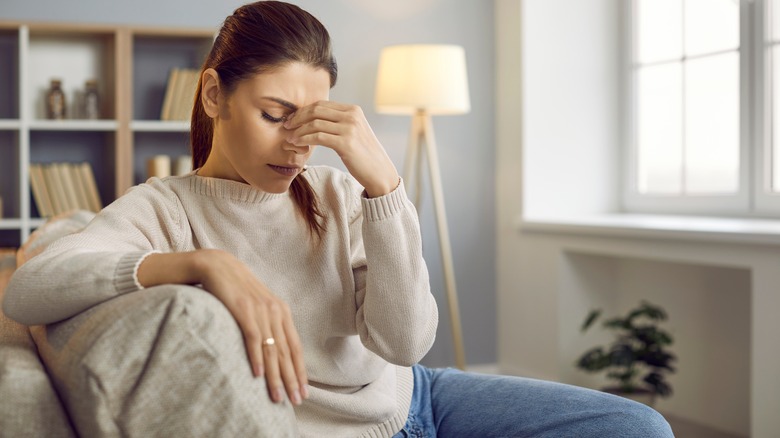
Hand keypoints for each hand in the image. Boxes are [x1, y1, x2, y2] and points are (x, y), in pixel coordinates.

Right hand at [195, 249, 307, 405]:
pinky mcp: (243, 309)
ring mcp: (260, 310)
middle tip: (296, 400)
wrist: (218, 266)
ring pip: (272, 349)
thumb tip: (275, 349)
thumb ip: (269, 323)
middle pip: (286, 351)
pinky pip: (253, 337)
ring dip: (275, 375)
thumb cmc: (237, 289)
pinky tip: (258, 374)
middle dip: (292, 378)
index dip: (300, 370)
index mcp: (282, 311)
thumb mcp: (258, 306)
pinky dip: (256, 357)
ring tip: (278, 395)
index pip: (295, 346)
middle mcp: (275, 311)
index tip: (304, 390)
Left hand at [284, 101, 398, 196]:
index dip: (304, 110)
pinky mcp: (346, 143)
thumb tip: (315, 119)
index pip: (322, 104)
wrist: (380, 172)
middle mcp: (352, 116)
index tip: (292, 119)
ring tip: (290, 138)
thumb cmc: (364, 155)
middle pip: (316, 110)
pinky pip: (318, 137)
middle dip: (298, 117)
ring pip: (315, 123)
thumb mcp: (354, 132)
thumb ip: (339, 123)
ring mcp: (350, 128)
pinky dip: (304, 139)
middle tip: (286, 126)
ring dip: (298, 130)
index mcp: (353, 110)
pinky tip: (297, 144)